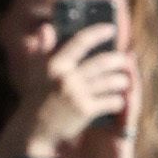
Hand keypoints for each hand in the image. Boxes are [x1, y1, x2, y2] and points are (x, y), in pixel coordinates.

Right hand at [5, 22, 132, 157]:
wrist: (32, 130)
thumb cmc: (37, 98)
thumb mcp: (36, 72)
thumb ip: (43, 49)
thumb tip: (46, 27)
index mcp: (54, 65)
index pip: (80, 42)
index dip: (98, 33)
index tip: (111, 29)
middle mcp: (66, 78)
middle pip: (104, 62)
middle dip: (120, 61)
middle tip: (125, 60)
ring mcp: (77, 94)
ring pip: (112, 81)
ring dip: (122, 81)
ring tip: (123, 81)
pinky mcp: (86, 110)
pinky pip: (112, 101)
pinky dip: (118, 101)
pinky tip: (117, 101)